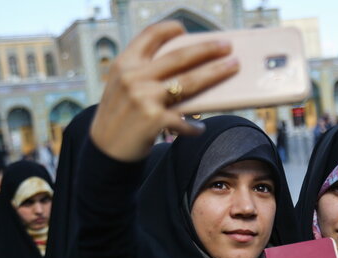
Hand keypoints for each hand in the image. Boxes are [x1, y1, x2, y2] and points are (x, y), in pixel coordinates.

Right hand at [90, 20, 238, 161]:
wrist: (105, 149)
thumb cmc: (119, 116)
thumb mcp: (122, 86)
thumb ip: (145, 73)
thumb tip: (187, 67)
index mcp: (125, 64)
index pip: (149, 35)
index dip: (169, 29)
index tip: (185, 29)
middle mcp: (133, 77)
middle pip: (179, 57)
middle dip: (207, 49)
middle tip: (227, 46)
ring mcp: (143, 98)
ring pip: (188, 82)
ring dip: (215, 73)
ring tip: (232, 68)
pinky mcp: (153, 120)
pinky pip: (184, 120)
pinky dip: (194, 126)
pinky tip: (199, 129)